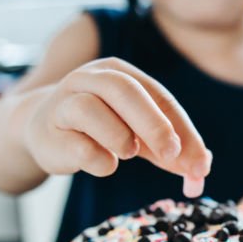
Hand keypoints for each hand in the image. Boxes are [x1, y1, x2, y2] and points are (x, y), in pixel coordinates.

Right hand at [17, 57, 210, 179]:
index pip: (158, 95)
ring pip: (91, 109)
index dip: (182, 128)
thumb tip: (201, 169)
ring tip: (128, 153)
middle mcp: (89, 79)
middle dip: (153, 124)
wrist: (41, 131)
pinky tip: (105, 164)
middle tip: (172, 154)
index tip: (200, 162)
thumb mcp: (138, 133)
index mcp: (119, 72)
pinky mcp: (48, 132)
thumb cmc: (99, 129)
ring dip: (120, 137)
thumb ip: (169, 149)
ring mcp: (64, 103)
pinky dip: (98, 159)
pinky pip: (76, 145)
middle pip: (124, 91)